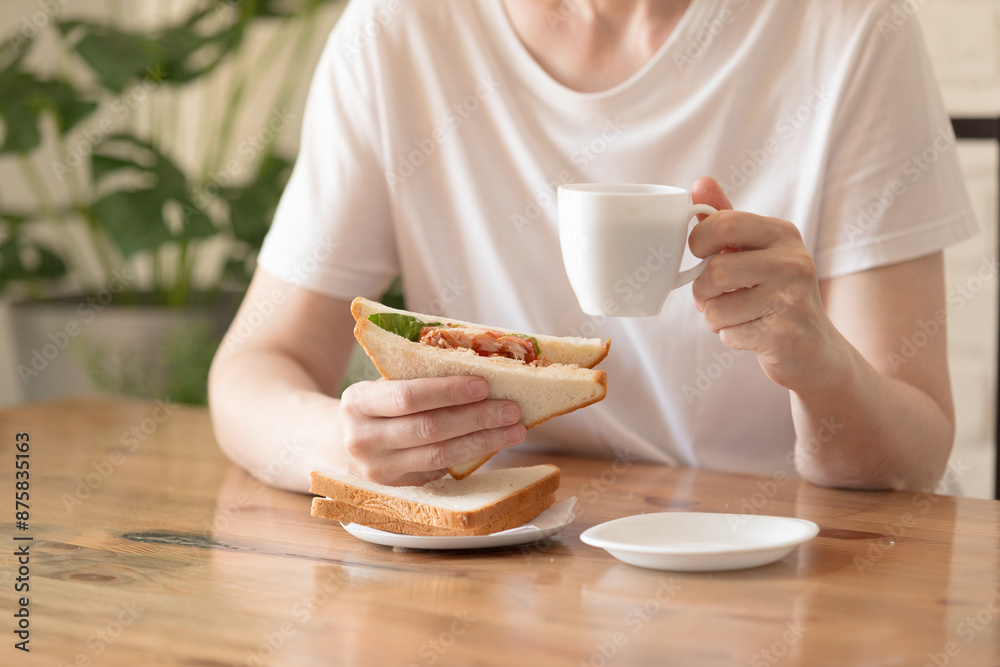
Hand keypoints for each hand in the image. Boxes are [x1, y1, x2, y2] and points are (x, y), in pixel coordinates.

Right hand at [337, 376, 526, 484]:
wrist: (341, 443)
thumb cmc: (376, 406)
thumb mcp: (382, 387)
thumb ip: (418, 381)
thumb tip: (482, 374)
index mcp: (358, 402)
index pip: (408, 397)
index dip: (448, 392)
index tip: (484, 385)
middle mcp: (363, 439)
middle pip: (429, 428)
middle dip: (476, 418)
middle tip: (511, 409)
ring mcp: (378, 470)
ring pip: (439, 456)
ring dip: (482, 441)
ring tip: (514, 430)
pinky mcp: (397, 489)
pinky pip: (440, 471)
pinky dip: (470, 456)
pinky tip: (493, 444)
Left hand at [687, 177, 838, 391]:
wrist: (815, 350)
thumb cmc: (775, 294)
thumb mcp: (754, 251)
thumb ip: (725, 218)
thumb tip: (699, 182)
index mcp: (782, 234)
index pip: (723, 223)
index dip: (698, 243)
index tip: (702, 255)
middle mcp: (793, 261)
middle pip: (714, 271)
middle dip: (702, 290)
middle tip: (715, 295)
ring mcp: (792, 298)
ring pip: (715, 308)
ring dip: (714, 318)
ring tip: (738, 315)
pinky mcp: (785, 334)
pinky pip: (728, 334)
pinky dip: (730, 337)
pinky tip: (752, 333)